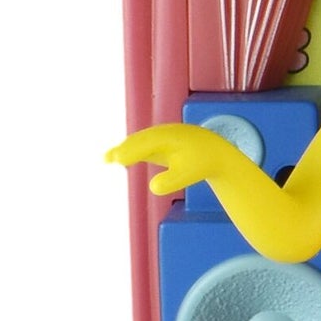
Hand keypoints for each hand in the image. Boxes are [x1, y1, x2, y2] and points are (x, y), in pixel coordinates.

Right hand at [106, 123, 248, 197]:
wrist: (212, 151)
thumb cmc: (200, 164)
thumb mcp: (189, 175)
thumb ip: (172, 181)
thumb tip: (153, 188)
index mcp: (174, 138)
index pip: (151, 143)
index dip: (134, 150)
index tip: (120, 159)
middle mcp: (163, 133)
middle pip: (141, 140)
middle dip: (126, 148)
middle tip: (108, 159)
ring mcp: (158, 135)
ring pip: (138, 142)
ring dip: (123, 149)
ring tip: (107, 159)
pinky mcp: (154, 141)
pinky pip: (139, 145)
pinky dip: (127, 151)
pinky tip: (112, 158)